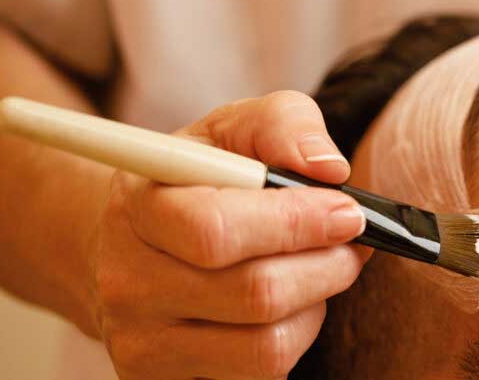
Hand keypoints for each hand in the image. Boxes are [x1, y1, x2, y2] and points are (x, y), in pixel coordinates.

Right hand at [88, 91, 370, 379]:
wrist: (134, 243)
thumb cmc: (201, 178)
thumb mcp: (234, 128)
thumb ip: (284, 124)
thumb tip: (330, 169)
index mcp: (140, 206)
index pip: (217, 231)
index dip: (298, 224)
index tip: (348, 212)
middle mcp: (127, 281)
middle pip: (256, 294)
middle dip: (327, 265)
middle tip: (351, 243)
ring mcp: (142, 342)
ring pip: (268, 346)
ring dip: (317, 303)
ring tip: (319, 269)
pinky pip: (262, 375)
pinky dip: (296, 337)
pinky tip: (292, 304)